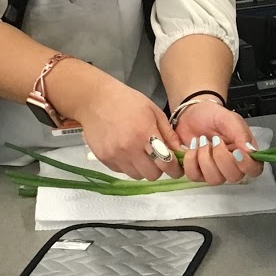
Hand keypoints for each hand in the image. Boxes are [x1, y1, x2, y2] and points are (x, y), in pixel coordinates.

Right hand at [66, 70, 183, 181]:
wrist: (95, 99)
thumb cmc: (128, 102)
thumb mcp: (154, 112)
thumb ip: (168, 134)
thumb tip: (180, 152)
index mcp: (145, 134)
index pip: (166, 163)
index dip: (175, 169)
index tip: (176, 167)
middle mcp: (129, 148)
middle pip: (152, 175)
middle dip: (159, 169)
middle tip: (158, 158)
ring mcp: (115, 155)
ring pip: (137, 176)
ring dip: (143, 168)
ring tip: (141, 154)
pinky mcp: (103, 158)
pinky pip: (122, 171)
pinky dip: (128, 166)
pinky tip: (126, 151)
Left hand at [172, 98, 264, 185]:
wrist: (191, 114)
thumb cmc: (213, 116)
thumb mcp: (229, 119)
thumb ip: (241, 134)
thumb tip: (251, 151)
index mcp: (245, 153)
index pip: (254, 169)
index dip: (247, 165)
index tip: (236, 152)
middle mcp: (232, 166)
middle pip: (233, 177)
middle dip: (221, 158)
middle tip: (215, 140)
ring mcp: (215, 172)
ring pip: (214, 179)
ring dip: (204, 158)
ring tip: (201, 141)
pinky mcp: (198, 173)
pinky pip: (194, 176)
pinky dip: (190, 160)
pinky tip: (192, 147)